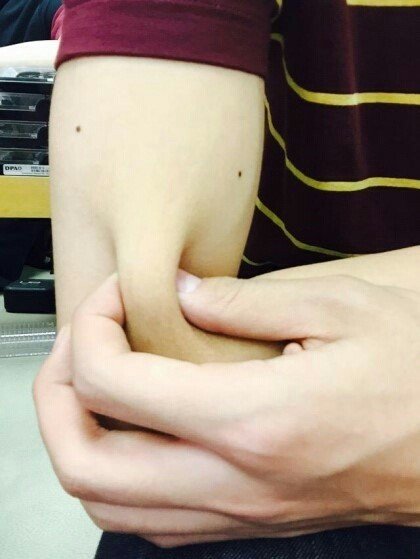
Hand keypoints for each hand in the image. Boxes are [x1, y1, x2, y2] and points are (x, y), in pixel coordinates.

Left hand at [34, 272, 419, 546]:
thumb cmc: (418, 371)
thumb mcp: (344, 308)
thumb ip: (246, 302)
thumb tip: (183, 295)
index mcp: (255, 418)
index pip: (111, 383)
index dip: (91, 328)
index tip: (115, 297)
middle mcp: (237, 481)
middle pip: (85, 465)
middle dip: (55, 396)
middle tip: (80, 344)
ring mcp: (242, 513)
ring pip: (109, 505)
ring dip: (81, 440)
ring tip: (100, 384)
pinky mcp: (253, 522)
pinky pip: (153, 519)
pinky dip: (121, 475)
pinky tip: (143, 429)